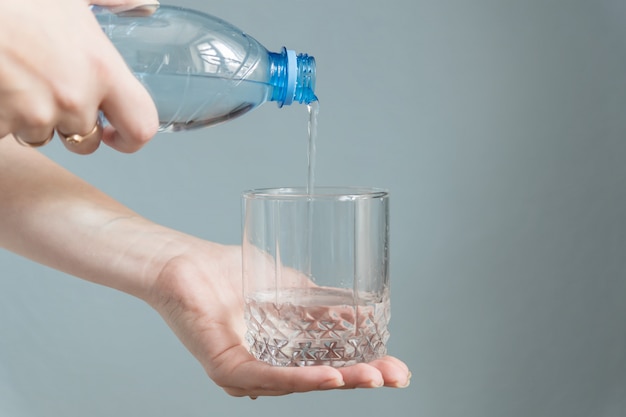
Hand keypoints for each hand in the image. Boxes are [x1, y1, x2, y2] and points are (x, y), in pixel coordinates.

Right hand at [0, 0, 158, 153]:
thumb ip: (114, 1)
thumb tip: (145, 5)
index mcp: (100, 68)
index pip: (140, 126)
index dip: (131, 137)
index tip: (117, 133)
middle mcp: (73, 98)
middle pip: (86, 138)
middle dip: (73, 124)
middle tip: (51, 90)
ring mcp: (34, 115)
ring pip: (44, 136)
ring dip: (34, 117)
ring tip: (17, 76)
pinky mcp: (0, 123)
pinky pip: (8, 131)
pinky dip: (3, 115)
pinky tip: (0, 84)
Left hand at [146, 243, 410, 396]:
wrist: (183, 261)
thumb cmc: (228, 273)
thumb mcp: (288, 288)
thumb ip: (319, 303)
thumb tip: (360, 312)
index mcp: (280, 355)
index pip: (329, 368)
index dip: (366, 369)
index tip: (399, 368)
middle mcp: (265, 371)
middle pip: (320, 382)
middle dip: (362, 379)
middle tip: (396, 375)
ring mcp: (245, 374)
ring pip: (298, 384)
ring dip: (340, 381)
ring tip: (372, 376)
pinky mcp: (226, 369)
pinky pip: (268, 378)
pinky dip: (301, 380)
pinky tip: (330, 377)